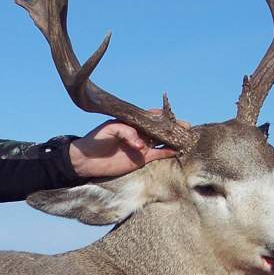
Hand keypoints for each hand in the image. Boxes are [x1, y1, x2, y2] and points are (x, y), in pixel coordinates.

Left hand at [68, 111, 189, 177]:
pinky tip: (178, 150)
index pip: (150, 116)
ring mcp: (142, 146)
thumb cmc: (96, 140)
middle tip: (187, 126)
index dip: (162, 115)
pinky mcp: (141, 159)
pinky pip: (158, 154)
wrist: (87, 159)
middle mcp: (139, 133)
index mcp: (132, 122)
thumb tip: (141, 145)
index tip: (173, 115)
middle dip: (173, 127)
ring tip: (187, 137)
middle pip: (160, 129)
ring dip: (173, 139)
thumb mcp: (109, 130)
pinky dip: (168, 152)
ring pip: (162, 141)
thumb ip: (127, 133)